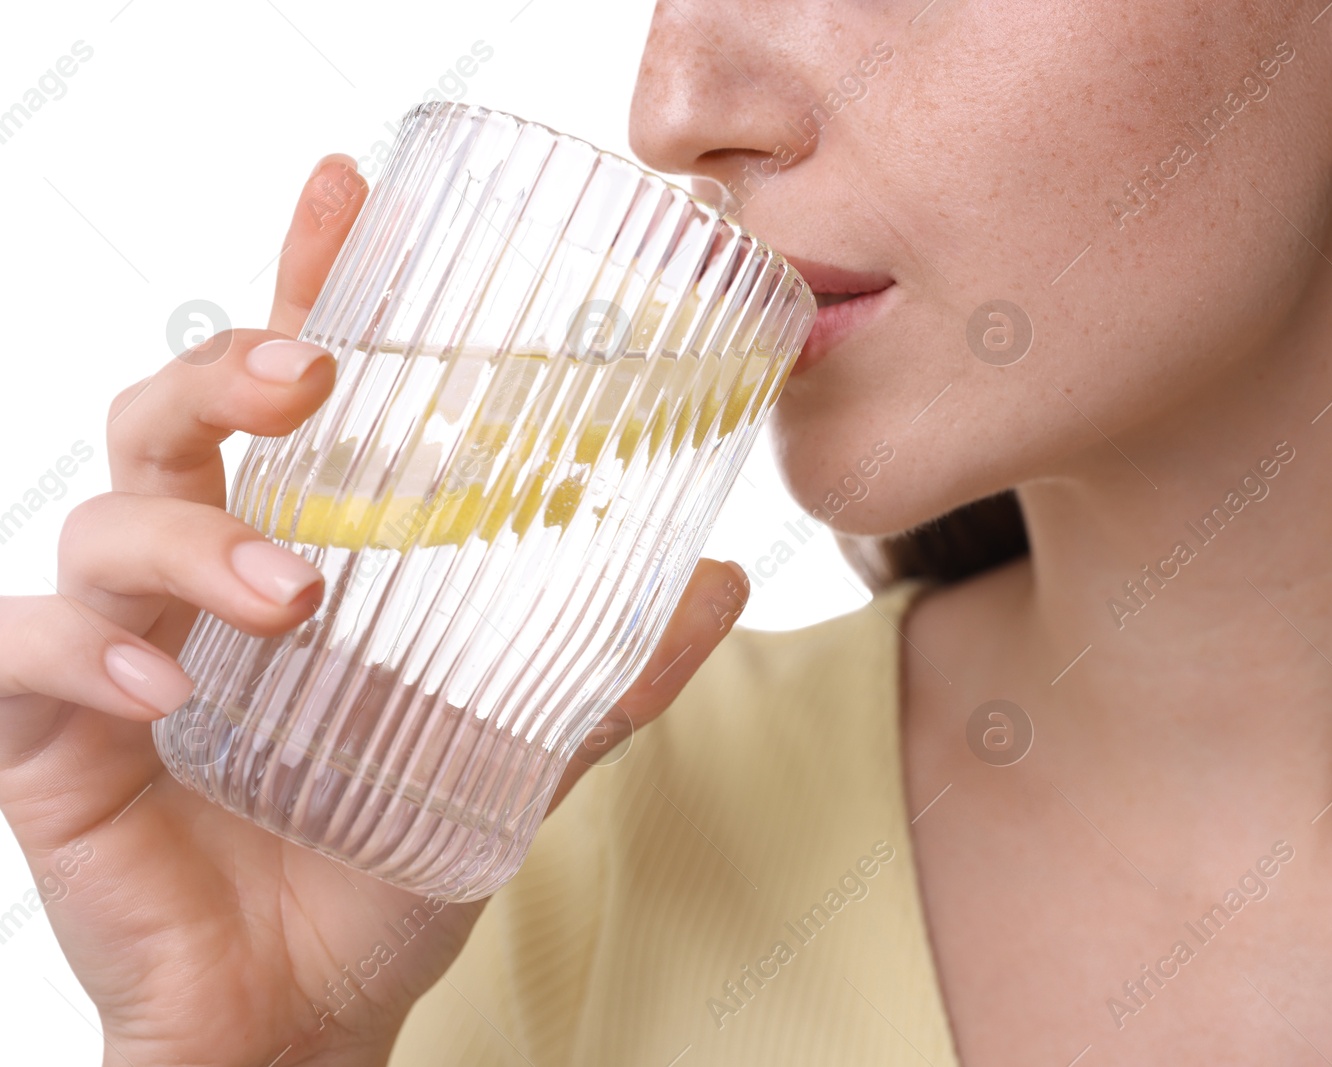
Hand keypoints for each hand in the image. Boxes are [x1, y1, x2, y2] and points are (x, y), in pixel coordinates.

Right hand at [0, 153, 750, 1066]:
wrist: (311, 1008)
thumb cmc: (390, 856)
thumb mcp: (518, 749)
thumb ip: (610, 671)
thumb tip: (721, 579)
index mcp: (299, 550)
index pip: (288, 396)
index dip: (305, 285)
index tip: (341, 191)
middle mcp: (201, 577)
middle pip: (174, 420)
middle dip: (228, 373)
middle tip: (309, 372)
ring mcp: (118, 647)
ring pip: (106, 523)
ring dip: (194, 538)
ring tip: (293, 593)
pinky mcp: (47, 737)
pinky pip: (23, 657)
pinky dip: (79, 654)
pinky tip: (158, 686)